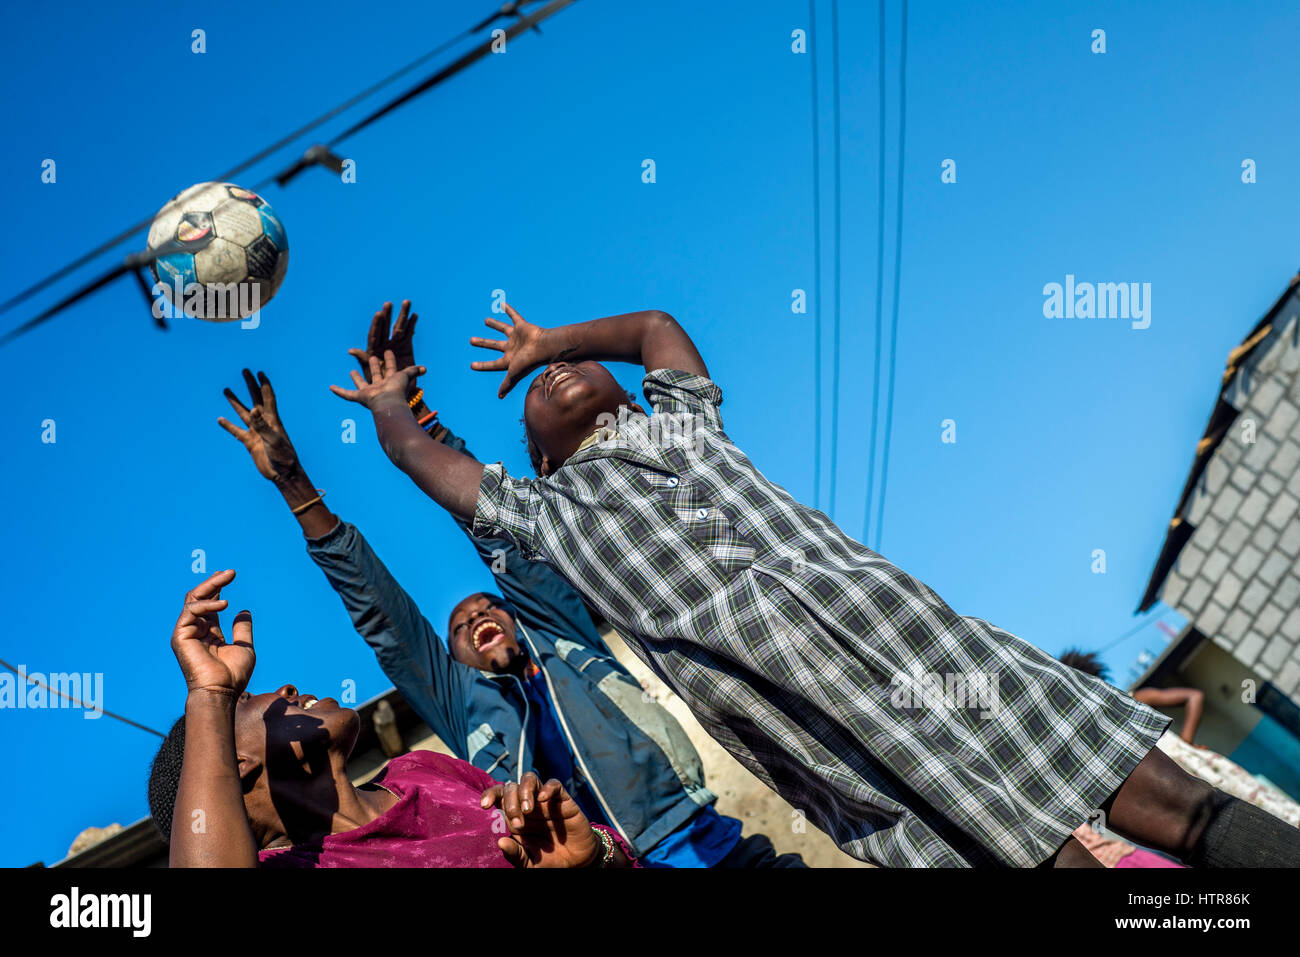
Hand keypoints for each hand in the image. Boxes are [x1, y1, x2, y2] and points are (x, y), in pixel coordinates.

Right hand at [171, 569, 254, 695]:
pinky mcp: (180, 636)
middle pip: (199, 598)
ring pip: (193, 599)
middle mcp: (196, 630)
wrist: (221, 692)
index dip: (217, 588)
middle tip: (230, 571)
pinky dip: (207, 604)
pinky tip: (224, 604)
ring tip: (227, 577)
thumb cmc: (233, 675)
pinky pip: (191, 611)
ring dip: (211, 586)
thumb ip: (242, 628)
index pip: (209, 604)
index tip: (228, 575)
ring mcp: (186, 632)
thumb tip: (243, 610)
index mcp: (209, 632)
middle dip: (213, 583)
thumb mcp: (244, 646)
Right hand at [218, 369, 300, 482]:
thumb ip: (262, 425)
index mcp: (273, 419)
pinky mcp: (250, 442)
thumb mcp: (273, 439)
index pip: (268, 397)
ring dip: (235, 401)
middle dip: (251, 385)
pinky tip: (220, 419)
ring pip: (243, 412)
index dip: (264, 384)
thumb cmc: (283, 456)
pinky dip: (228, 425)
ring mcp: (256, 432)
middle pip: (255, 399)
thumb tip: (252, 410)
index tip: (259, 372)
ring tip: (226, 390)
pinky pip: (236, 431)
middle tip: (245, 371)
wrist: (282, 473)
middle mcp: (264, 422)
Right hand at [329, 350, 425, 411]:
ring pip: (362, 384)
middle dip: (375, 367)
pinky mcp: (360, 397)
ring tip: (352, 372)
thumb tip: (425, 368)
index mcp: (392, 381)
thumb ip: (414, 371)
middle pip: (377, 375)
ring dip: (357, 378)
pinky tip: (331, 387)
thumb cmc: (397, 390)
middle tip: (373, 358)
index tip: (389, 351)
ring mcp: (370, 392)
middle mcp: (381, 387)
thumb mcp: (406, 376)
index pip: (392, 369)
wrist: (388, 402)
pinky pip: (348, 395)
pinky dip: (339, 392)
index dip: (391, 361)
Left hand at [348, 300, 421, 399]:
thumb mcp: (369, 372)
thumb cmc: (378, 387)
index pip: (374, 333)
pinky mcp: (406, 348)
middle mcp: (384, 345)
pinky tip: (414, 315)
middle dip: (388, 315)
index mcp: (373, 349)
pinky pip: (409, 334)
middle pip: (386, 327)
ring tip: (406, 302)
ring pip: (399, 327)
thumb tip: (351, 350)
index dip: (376, 324)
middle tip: (388, 304)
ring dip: (402, 315)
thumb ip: (362, 359)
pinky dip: (412, 325)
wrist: (394, 395)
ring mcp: (396, 345)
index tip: (379, 313)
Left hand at [469, 302, 551, 397]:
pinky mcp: (522, 326)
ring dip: (494, 325)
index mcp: (510, 360)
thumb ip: (507, 384)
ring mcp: (517, 337)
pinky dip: (509, 310)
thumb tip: (499, 396)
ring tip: (485, 321)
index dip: (482, 365)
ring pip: (503, 329)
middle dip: (483, 343)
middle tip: (471, 340)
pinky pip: (514, 316)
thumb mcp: (514, 374)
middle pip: (494, 345)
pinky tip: (502, 304)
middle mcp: (512, 348)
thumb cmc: (530, 362)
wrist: (544, 347)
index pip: (493, 364)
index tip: (471, 365)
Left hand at [480, 772, 601, 867]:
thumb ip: (515, 855)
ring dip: (525, 791)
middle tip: (518, 824)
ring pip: (530, 779)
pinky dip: (548, 788)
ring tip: (528, 809)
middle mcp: (528, 805)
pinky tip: (544, 799)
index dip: (490, 795)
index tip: (484, 805)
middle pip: (511, 788)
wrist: (576, 863)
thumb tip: (501, 842)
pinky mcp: (563, 800)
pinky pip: (554, 784)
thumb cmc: (548, 861)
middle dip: (511, 803)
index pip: (498, 796)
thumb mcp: (529, 863)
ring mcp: (545, 801)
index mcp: (515, 817)